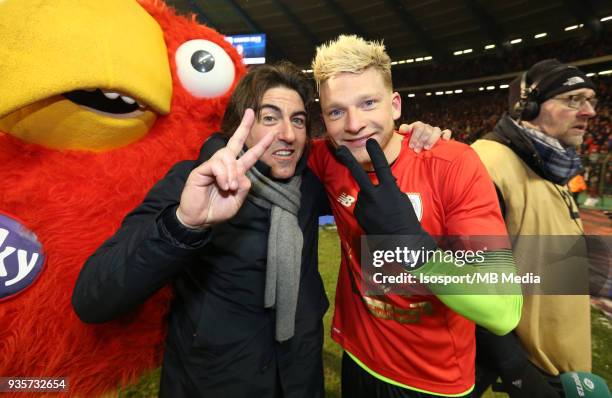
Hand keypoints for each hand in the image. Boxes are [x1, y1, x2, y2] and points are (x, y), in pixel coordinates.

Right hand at [176, 109, 274, 227]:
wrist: (199, 219)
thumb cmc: (217, 210)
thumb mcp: (237, 201)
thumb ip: (244, 187)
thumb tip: (243, 174)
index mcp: (235, 172)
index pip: (250, 156)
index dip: (261, 146)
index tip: (272, 134)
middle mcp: (224, 166)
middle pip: (235, 142)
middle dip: (244, 127)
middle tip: (250, 113)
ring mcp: (212, 166)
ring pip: (227, 157)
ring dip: (232, 172)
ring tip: (230, 187)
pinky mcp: (201, 170)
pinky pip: (216, 165)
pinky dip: (222, 175)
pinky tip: (223, 185)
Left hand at [335, 139, 436, 267]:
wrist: (400, 242)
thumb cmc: (405, 218)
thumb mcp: (401, 199)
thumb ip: (390, 188)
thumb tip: (382, 182)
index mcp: (390, 191)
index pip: (382, 168)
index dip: (376, 153)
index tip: (370, 141)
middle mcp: (375, 197)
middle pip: (359, 175)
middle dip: (348, 160)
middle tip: (339, 149)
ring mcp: (365, 206)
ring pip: (364, 194)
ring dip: (370, 199)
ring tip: (382, 212)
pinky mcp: (359, 214)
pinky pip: (362, 205)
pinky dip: (367, 208)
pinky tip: (376, 217)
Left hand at [398, 122, 451, 152]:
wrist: (416, 148)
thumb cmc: (410, 143)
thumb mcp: (405, 137)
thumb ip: (404, 131)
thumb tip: (402, 130)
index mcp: (418, 126)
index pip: (418, 127)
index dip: (415, 137)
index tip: (411, 146)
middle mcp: (427, 127)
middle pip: (427, 130)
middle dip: (421, 141)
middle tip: (417, 150)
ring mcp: (434, 131)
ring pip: (436, 131)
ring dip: (431, 140)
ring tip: (426, 148)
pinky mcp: (442, 135)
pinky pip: (447, 132)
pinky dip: (446, 135)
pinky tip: (444, 140)